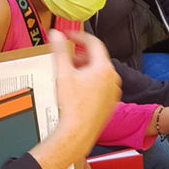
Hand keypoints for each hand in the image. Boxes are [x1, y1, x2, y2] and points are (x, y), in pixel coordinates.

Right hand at [51, 29, 120, 153]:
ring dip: (85, 69)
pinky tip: (77, 90)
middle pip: (96, 58)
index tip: (70, 36)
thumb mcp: (63, 73)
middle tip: (67, 57)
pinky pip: (101, 86)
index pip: (94, 43)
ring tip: (70, 74)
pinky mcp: (109, 103)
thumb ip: (59, 51)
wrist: (77, 133)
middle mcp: (112, 79)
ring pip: (99, 73)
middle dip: (80, 55)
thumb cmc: (73, 108)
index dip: (80, 36)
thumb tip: (56, 35)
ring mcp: (112, 92)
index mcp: (104, 68)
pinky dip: (90, 82)